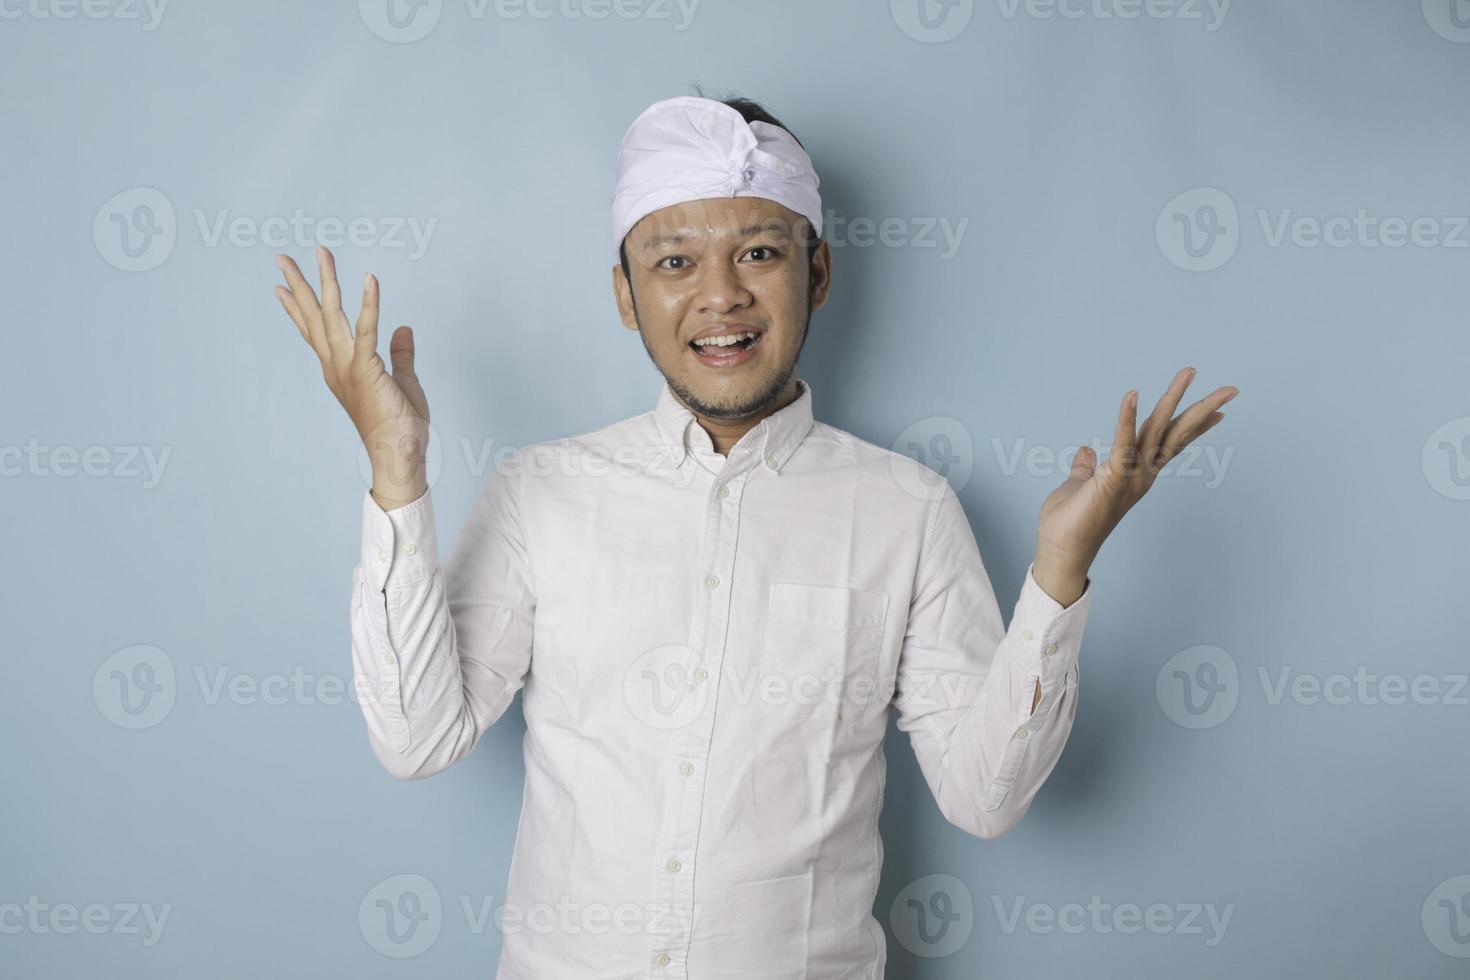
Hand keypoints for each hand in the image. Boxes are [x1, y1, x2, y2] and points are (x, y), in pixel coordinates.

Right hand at [273, 246, 430, 506]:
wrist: (400, 456)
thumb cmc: (401, 427)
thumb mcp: (403, 383)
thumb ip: (400, 355)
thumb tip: (402, 328)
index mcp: (340, 370)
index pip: (314, 332)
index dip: (297, 308)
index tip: (278, 287)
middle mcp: (336, 366)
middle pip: (314, 317)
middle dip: (299, 285)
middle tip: (281, 257)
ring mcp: (347, 367)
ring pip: (332, 315)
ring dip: (327, 280)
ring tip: (321, 251)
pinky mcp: (366, 369)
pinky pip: (367, 329)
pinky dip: (369, 302)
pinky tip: (369, 278)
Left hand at [1033, 367, 1237, 601]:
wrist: (1061, 551)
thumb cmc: (1069, 524)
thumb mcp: (1081, 486)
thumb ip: (1086, 469)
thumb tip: (1087, 451)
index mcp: (1137, 474)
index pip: (1170, 444)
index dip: (1194, 427)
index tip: (1219, 412)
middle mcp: (1141, 474)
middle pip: (1177, 434)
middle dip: (1203, 409)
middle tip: (1231, 389)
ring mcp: (1131, 476)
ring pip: (1158, 431)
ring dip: (1173, 400)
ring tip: (1189, 373)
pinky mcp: (1112, 478)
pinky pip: (1122, 443)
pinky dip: (1126, 418)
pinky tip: (1133, 395)